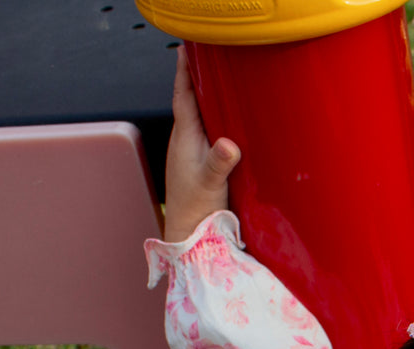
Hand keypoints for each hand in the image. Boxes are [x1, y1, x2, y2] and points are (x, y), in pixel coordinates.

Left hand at [163, 48, 240, 242]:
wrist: (189, 234)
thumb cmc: (196, 210)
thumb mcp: (210, 183)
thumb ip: (220, 162)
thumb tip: (230, 145)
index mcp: (185, 138)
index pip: (183, 96)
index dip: (185, 71)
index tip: (187, 48)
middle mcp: (185, 141)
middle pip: (190, 100)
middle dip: (198, 77)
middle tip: (210, 55)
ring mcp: (192, 151)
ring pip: (199, 116)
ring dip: (206, 98)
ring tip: (220, 79)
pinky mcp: (201, 162)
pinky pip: (207, 131)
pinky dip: (215, 119)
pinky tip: (228, 119)